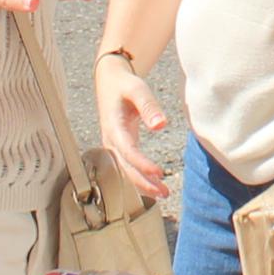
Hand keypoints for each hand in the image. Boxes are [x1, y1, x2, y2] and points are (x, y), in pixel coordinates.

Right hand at [95, 54, 174, 201]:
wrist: (109, 80)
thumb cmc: (124, 84)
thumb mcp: (137, 89)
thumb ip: (149, 106)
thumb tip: (161, 125)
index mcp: (113, 126)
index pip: (128, 150)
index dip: (142, 164)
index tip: (159, 173)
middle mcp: (110, 139)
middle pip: (125, 167)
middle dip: (143, 182)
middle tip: (164, 193)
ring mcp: (113, 144)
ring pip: (126, 169)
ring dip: (143, 183)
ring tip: (164, 193)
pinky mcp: (120, 145)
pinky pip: (128, 165)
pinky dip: (141, 176)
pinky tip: (155, 185)